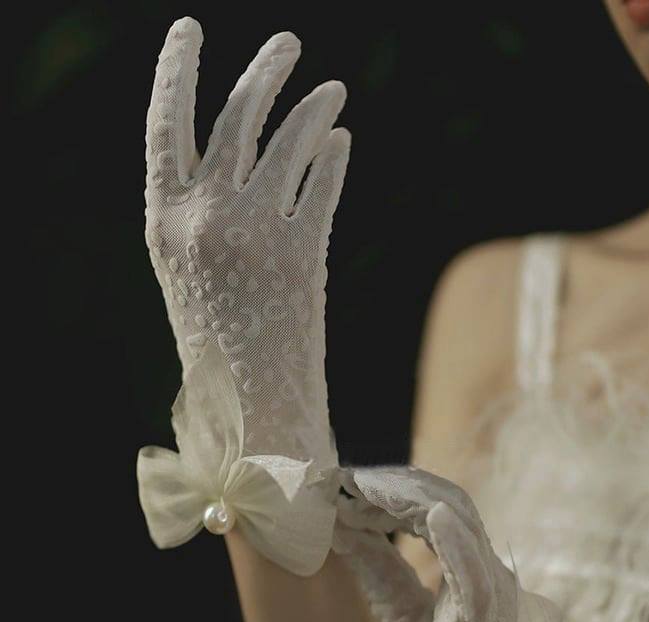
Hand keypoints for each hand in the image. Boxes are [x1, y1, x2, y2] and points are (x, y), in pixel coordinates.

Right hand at [145, 17, 349, 467]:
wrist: (252, 413)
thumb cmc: (220, 351)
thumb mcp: (190, 277)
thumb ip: (201, 217)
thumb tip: (239, 155)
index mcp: (163, 225)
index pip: (164, 126)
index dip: (174, 71)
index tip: (188, 30)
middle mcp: (203, 219)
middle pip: (236, 118)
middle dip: (264, 73)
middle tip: (289, 44)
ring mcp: (253, 232)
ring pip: (288, 142)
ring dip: (313, 108)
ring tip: (332, 91)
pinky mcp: (302, 253)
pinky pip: (323, 185)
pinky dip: (334, 159)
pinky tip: (342, 142)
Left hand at [334, 465, 607, 621]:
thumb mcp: (399, 617)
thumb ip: (381, 573)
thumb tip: (344, 530)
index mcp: (468, 572)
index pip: (434, 510)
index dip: (390, 492)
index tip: (342, 485)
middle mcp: (485, 575)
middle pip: (445, 505)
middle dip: (392, 486)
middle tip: (340, 480)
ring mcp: (490, 598)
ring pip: (458, 524)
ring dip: (407, 499)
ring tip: (358, 486)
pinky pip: (475, 575)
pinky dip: (455, 541)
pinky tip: (429, 518)